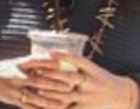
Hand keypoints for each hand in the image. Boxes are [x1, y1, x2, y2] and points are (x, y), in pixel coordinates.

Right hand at [0, 56, 72, 106]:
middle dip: (55, 84)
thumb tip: (56, 61)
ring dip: (51, 100)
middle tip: (70, 86)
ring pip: (35, 96)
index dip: (48, 62)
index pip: (35, 61)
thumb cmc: (6, 69)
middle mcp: (17, 75)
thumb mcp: (17, 63)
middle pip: (38, 80)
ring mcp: (15, 88)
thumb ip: (34, 63)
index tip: (62, 63)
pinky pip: (29, 107)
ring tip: (64, 103)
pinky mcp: (14, 99)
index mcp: (19, 63)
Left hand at [25, 51, 139, 108]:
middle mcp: (89, 83)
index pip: (76, 59)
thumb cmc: (100, 76)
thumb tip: (50, 52)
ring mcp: (87, 98)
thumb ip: (72, 59)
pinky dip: (56, 107)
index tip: (50, 53)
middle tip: (35, 70)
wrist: (120, 95)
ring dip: (50, 93)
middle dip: (52, 75)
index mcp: (90, 69)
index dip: (63, 56)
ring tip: (36, 89)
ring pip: (66, 95)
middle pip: (68, 78)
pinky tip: (44, 106)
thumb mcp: (90, 66)